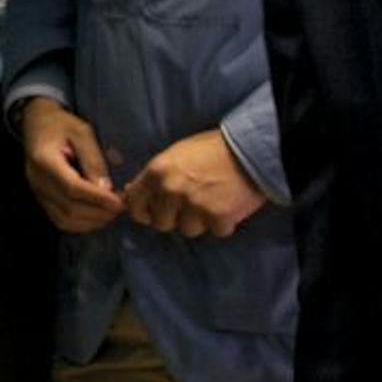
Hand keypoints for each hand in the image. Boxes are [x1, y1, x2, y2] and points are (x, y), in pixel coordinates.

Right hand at [19, 98, 122, 233]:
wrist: (35, 123)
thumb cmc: (61, 124)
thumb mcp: (81, 132)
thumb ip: (93, 159)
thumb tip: (106, 189)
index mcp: (44, 160)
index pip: (71, 187)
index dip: (97, 198)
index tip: (120, 202)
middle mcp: (37, 180)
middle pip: (69, 208)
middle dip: (99, 213)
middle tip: (121, 206)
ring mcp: (37, 192)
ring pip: (65, 219)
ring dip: (92, 221)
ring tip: (111, 211)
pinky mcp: (41, 199)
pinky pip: (60, 220)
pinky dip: (81, 224)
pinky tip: (97, 215)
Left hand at [121, 129, 266, 238]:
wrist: (249, 150)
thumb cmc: (210, 149)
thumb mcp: (174, 155)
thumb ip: (154, 176)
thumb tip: (132, 192)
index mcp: (156, 172)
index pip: (134, 205)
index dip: (143, 211)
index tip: (151, 212)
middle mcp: (171, 190)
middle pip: (161, 223)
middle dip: (174, 218)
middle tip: (189, 206)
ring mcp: (194, 206)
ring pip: (187, 230)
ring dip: (198, 222)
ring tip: (210, 203)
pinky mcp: (218, 218)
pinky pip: (215, 232)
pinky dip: (222, 224)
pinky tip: (227, 207)